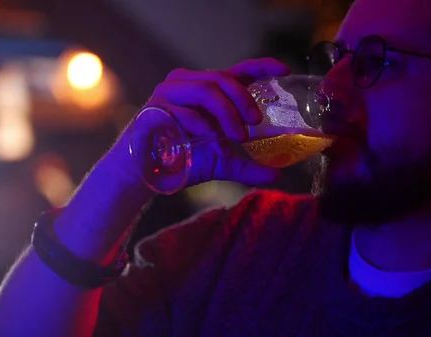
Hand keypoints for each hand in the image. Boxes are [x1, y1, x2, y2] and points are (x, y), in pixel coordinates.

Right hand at [106, 58, 291, 190]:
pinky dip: (207, 130)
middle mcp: (188, 84)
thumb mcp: (222, 162)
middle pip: (222, 78)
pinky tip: (216, 146)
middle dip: (243, 99)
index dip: (261, 67)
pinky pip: (187, 112)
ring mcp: (170, 92)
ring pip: (206, 89)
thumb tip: (277, 175)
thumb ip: (247, 166)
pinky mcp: (156, 107)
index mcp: (207, 91)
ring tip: (238, 136)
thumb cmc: (182, 159)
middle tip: (256, 122)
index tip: (284, 70)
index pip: (236, 71)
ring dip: (227, 113)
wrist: (146, 173)